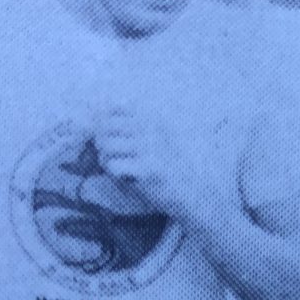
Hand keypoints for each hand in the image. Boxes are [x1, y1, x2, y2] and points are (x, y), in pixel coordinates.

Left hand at [91, 108, 226, 226]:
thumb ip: (138, 122)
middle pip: (105, 126)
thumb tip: (101, 108)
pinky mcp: (147, 170)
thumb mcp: (162, 136)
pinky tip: (125, 176)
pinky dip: (113, 173)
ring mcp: (150, 149)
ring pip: (105, 146)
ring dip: (106, 158)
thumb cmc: (176, 165)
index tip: (111, 136)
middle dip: (101, 141)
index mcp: (155, 118)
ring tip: (118, 166)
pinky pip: (113, 166)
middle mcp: (152, 129)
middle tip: (110, 154)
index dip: (105, 121)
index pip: (116, 107)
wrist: (198, 191)